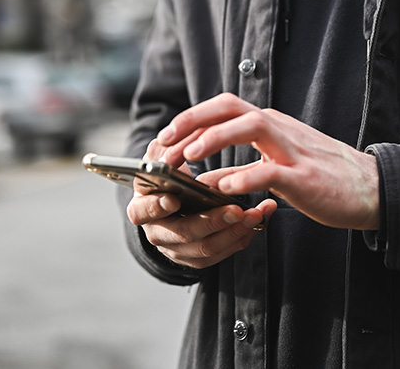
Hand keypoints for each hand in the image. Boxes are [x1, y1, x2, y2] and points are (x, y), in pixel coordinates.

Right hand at [126, 139, 277, 268]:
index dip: (157, 207)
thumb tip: (170, 140)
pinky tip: (258, 221)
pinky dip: (242, 237)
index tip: (173, 199)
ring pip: (207, 248)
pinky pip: (222, 253)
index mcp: (141, 208)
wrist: (175, 201)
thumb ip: (163, 151)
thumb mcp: (161, 161)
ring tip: (256, 214)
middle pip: (184, 233)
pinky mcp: (197, 258)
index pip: (142, 212)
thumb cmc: (169, 177)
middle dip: (212, 221)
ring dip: (235, 231)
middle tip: (235, 209)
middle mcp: (157, 233)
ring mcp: (177, 250)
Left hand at [156, 93, 379, 229]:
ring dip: (215, 138)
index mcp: (271, 126)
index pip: (224, 108)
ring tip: (190, 156)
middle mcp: (279, 129)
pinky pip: (271, 170)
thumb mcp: (278, 167)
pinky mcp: (305, 177)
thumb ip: (245, 168)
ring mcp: (293, 150)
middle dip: (193, 120)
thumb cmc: (324, 179)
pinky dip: (245, 176)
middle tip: (166, 141)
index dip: (191, 118)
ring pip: (250, 126)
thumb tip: (209, 178)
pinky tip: (225, 187)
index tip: (166, 137)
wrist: (372, 189)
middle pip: (230, 107)